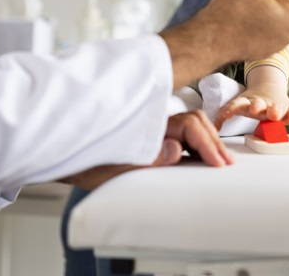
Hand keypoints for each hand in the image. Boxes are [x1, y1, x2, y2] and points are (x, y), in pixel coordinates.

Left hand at [61, 109, 233, 190]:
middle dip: (213, 142)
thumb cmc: (83, 162)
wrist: (61, 151)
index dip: (208, 144)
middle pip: (194, 121)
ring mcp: (151, 126)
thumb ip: (145, 159)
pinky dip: (195, 142)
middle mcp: (151, 120)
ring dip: (206, 140)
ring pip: (189, 124)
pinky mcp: (148, 135)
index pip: (189, 126)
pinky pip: (178, 132)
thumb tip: (174, 149)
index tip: (219, 164)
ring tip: (219, 160)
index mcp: (146, 125)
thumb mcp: (112, 168)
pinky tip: (201, 155)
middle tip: (226, 164)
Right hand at [214, 88, 288, 129]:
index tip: (276, 115)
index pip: (277, 108)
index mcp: (275, 106)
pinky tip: (217, 123)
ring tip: (226, 115)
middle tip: (255, 109)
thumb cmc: (278, 105)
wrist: (266, 89)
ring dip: (236, 108)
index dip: (276, 111)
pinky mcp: (239, 103)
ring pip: (242, 103)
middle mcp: (261, 103)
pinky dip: (222, 115)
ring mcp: (249, 102)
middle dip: (257, 106)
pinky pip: (229, 109)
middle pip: (258, 104)